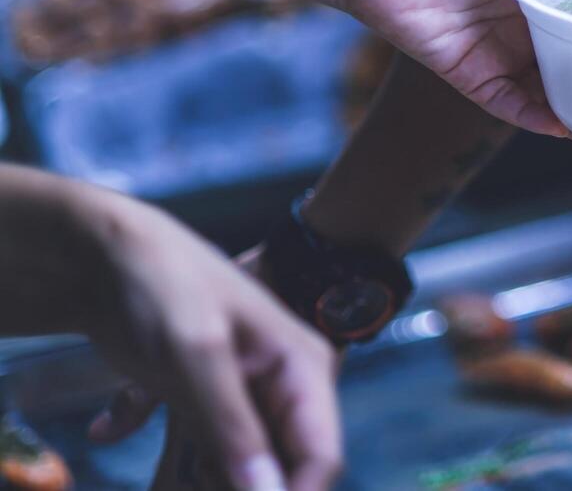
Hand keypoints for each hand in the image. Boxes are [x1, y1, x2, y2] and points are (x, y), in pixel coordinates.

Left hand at [77, 196, 339, 490]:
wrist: (107, 248)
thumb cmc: (165, 283)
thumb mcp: (196, 354)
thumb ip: (232, 427)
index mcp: (300, 371)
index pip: (320, 456)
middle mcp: (278, 389)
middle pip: (272, 468)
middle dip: (230, 485)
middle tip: (177, 481)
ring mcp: (239, 395)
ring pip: (228, 467)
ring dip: (185, 481)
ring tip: (152, 480)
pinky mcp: (202, 399)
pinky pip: (190, 450)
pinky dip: (154, 455)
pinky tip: (108, 426)